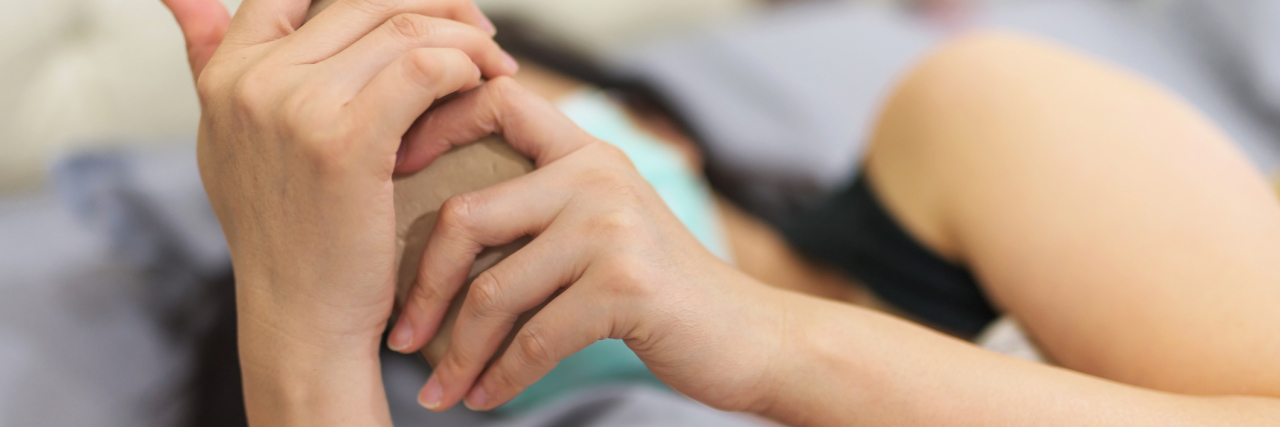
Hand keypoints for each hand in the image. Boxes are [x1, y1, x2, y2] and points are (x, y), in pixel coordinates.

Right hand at [160, 0, 515, 423]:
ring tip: (493, 62)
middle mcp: (252, 81)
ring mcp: (295, 108)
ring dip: (463, 38)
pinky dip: (465, 67)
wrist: (300, 319)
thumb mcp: (226, 142)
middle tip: (479, 32)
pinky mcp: (345, 142)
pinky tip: (481, 87)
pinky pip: (423, 69)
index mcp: (226, 75)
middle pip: (363, 1)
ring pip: (402, 29)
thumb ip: (207, 61)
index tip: (420, 13)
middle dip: (435, 7)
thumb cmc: (283, 235)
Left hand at [388, 77, 795, 412]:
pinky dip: (501, 378)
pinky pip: (534, 339)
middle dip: (422, 288)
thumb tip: (442, 237)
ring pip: (494, 292)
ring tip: (441, 391)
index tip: (392, 177)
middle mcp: (597, 176)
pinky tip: (487, 397)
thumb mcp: (607, 224)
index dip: (434, 126)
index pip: (496, 104)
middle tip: (402, 336)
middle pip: (468, 217)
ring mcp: (612, 228)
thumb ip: (544, 208)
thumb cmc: (662, 289)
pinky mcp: (624, 285)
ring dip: (458, 354)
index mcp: (586, 152)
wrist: (749, 335)